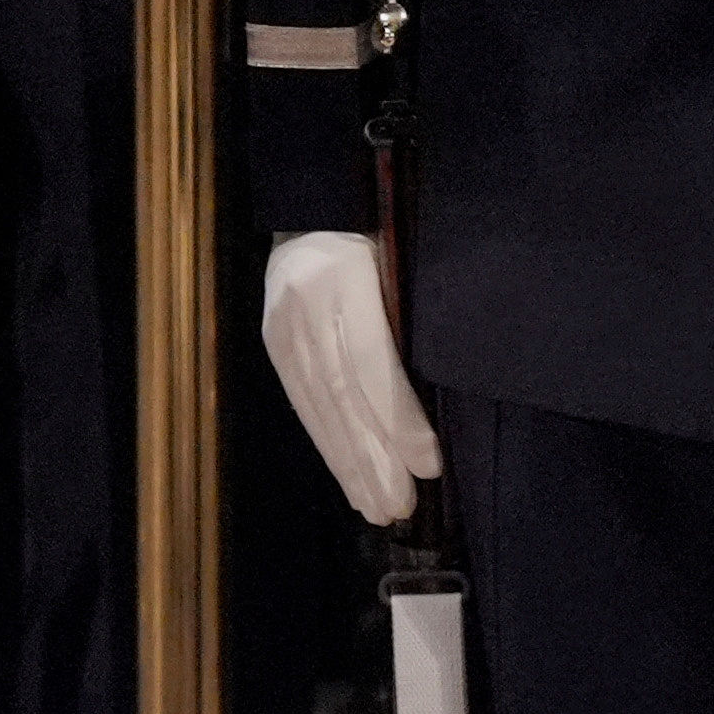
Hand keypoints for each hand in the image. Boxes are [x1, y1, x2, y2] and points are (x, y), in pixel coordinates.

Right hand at [262, 227, 439, 524]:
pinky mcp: (272, 342)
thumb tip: (440, 395)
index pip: (371, 360)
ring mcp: (281, 325)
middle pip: (341, 393)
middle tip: (400, 507)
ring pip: (317, 403)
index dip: (399, 417)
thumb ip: (411, 318)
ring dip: (348, 462)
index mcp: (345, 278)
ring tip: (376, 507)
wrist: (313, 206)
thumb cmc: (381, 237)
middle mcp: (305, 306)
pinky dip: (328, 444)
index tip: (429, 465)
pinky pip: (302, 401)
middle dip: (372, 457)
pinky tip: (349, 477)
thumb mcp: (403, 264)